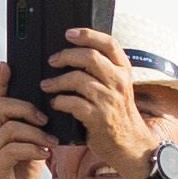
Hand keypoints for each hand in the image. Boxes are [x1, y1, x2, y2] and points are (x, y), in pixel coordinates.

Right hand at [0, 70, 51, 178]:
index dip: (1, 80)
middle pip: (3, 106)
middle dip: (27, 107)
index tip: (8, 64)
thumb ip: (36, 132)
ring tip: (51, 143)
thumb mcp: (30, 149)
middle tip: (46, 118)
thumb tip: (54, 117)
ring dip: (35, 133)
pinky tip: (45, 155)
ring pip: (10, 126)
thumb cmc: (16, 177)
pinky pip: (12, 149)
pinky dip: (32, 149)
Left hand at [44, 29, 158, 178]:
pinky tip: (56, 103)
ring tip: (47, 85)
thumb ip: (103, 71)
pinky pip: (73, 103)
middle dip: (66, 55)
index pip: (108, 43)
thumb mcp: (118, 88)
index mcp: (123, 70)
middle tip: (52, 61)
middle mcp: (119, 82)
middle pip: (90, 57)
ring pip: (78, 79)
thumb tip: (73, 53)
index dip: (88, 34)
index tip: (69, 33)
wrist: (131, 145)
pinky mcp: (99, 118)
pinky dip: (60, 101)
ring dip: (57, 81)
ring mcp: (110, 100)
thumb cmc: (118, 113)